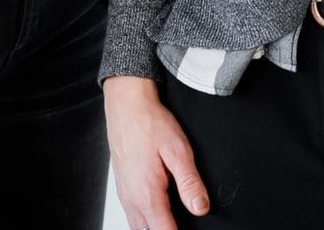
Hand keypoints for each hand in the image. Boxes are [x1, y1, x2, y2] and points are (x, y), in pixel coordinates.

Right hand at [105, 76, 208, 229]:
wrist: (126, 106)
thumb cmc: (149, 123)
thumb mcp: (178, 150)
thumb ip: (190, 182)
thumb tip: (201, 208)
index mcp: (147, 194)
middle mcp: (132, 199)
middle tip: (183, 221)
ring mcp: (125, 194)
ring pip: (139, 226)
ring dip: (155, 226)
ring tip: (172, 217)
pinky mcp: (122, 188)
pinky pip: (133, 214)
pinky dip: (146, 218)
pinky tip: (159, 207)